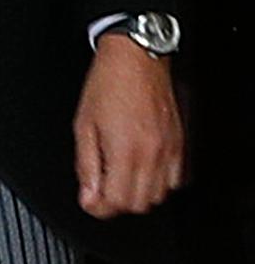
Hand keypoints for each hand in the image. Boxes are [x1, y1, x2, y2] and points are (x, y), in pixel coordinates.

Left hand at [73, 33, 183, 217]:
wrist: (136, 57)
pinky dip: (158, 182)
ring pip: (157, 196)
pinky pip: (174, 180)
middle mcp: (151, 155)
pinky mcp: (179, 145)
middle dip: (116, 201)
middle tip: (100, 184)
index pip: (117, 201)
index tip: (89, 199)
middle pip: (138, 204)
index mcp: (125, 150)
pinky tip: (141, 165)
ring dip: (136, 193)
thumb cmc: (107, 83)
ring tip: (119, 172)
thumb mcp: (83, 122)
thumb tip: (88, 195)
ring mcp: (169, 151)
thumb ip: (86, 163)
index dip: (99, 206)